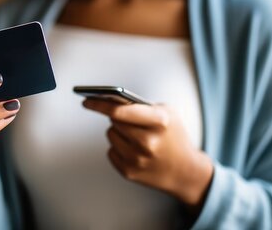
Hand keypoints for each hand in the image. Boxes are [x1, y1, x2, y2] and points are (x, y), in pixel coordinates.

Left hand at [83, 98, 212, 212]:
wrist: (185, 172)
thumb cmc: (173, 136)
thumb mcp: (166, 114)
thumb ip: (141, 104)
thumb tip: (109, 99)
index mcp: (159, 122)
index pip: (120, 111)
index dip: (99, 104)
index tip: (86, 100)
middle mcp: (148, 142)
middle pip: (114, 121)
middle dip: (117, 116)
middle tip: (127, 119)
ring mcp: (138, 159)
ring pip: (110, 134)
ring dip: (118, 132)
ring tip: (136, 137)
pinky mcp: (130, 172)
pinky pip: (110, 151)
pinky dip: (119, 148)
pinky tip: (134, 150)